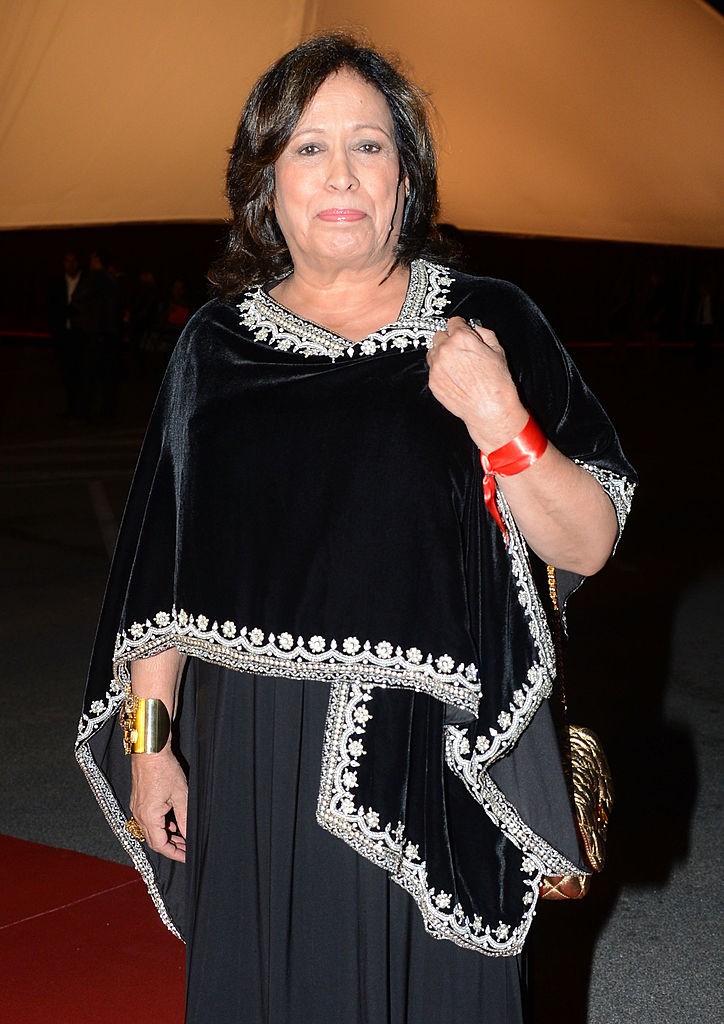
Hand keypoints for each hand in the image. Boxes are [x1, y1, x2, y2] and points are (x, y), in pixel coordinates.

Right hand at [130, 749, 187, 861]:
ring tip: (182, 837)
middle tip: (186, 849)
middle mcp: (139, 815)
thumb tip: (189, 835)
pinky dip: (159, 826)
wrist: (149, 751)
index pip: (160, 845)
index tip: (186, 856)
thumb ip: (184, 818)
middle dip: (171, 847)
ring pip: (150, 831)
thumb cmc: (164, 769)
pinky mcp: (137, 801)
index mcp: (149, 817)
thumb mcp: (181, 795)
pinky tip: (171, 823)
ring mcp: (136, 808)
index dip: (174, 853)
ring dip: (165, 837)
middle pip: (153, 841)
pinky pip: (147, 821)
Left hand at [426, 316, 527, 451]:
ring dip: (442, 354)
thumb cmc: (496, 382)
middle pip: (440, 336)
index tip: (461, 330)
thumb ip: (484, 334)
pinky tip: (454, 378)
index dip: (460, 326)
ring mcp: (436, 367)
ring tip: (457, 366)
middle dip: (449, 340)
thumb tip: (475, 329)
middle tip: (460, 351)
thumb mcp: (498, 351)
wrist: (489, 409)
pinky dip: (441, 371)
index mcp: (461, 338)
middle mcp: (445, 350)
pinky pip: (433, 370)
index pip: (453, 322)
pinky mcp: (432, 382)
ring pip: (433, 352)